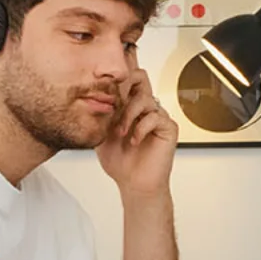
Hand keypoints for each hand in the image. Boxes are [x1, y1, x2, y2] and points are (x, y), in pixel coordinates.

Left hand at [95, 70, 175, 195]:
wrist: (132, 183)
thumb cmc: (119, 161)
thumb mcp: (101, 131)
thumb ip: (101, 111)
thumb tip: (92, 92)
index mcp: (129, 105)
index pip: (127, 78)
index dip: (117, 75)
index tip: (104, 82)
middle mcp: (144, 107)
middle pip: (140, 76)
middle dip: (124, 87)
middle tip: (113, 104)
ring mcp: (157, 116)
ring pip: (144, 98)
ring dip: (128, 115)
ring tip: (120, 132)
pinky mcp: (168, 127)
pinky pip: (155, 117)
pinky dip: (140, 128)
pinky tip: (133, 141)